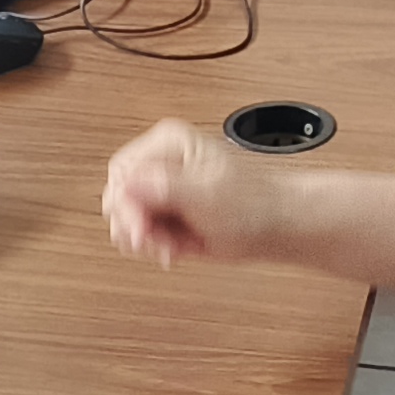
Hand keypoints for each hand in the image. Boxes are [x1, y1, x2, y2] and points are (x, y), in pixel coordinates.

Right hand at [100, 120, 293, 270]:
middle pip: (119, 196)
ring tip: (171, 247)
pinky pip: (140, 233)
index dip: (125, 204)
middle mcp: (160, 163)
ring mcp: (161, 189)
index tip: (140, 229)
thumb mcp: (207, 193)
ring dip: (146, 240)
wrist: (275, 226)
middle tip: (156, 242)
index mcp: (168, 143)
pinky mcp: (165, 213)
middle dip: (135, 225)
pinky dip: (154, 246)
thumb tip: (129, 181)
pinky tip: (175, 250)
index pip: (122, 172)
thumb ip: (165, 186)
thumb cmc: (254, 203)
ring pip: (126, 218)